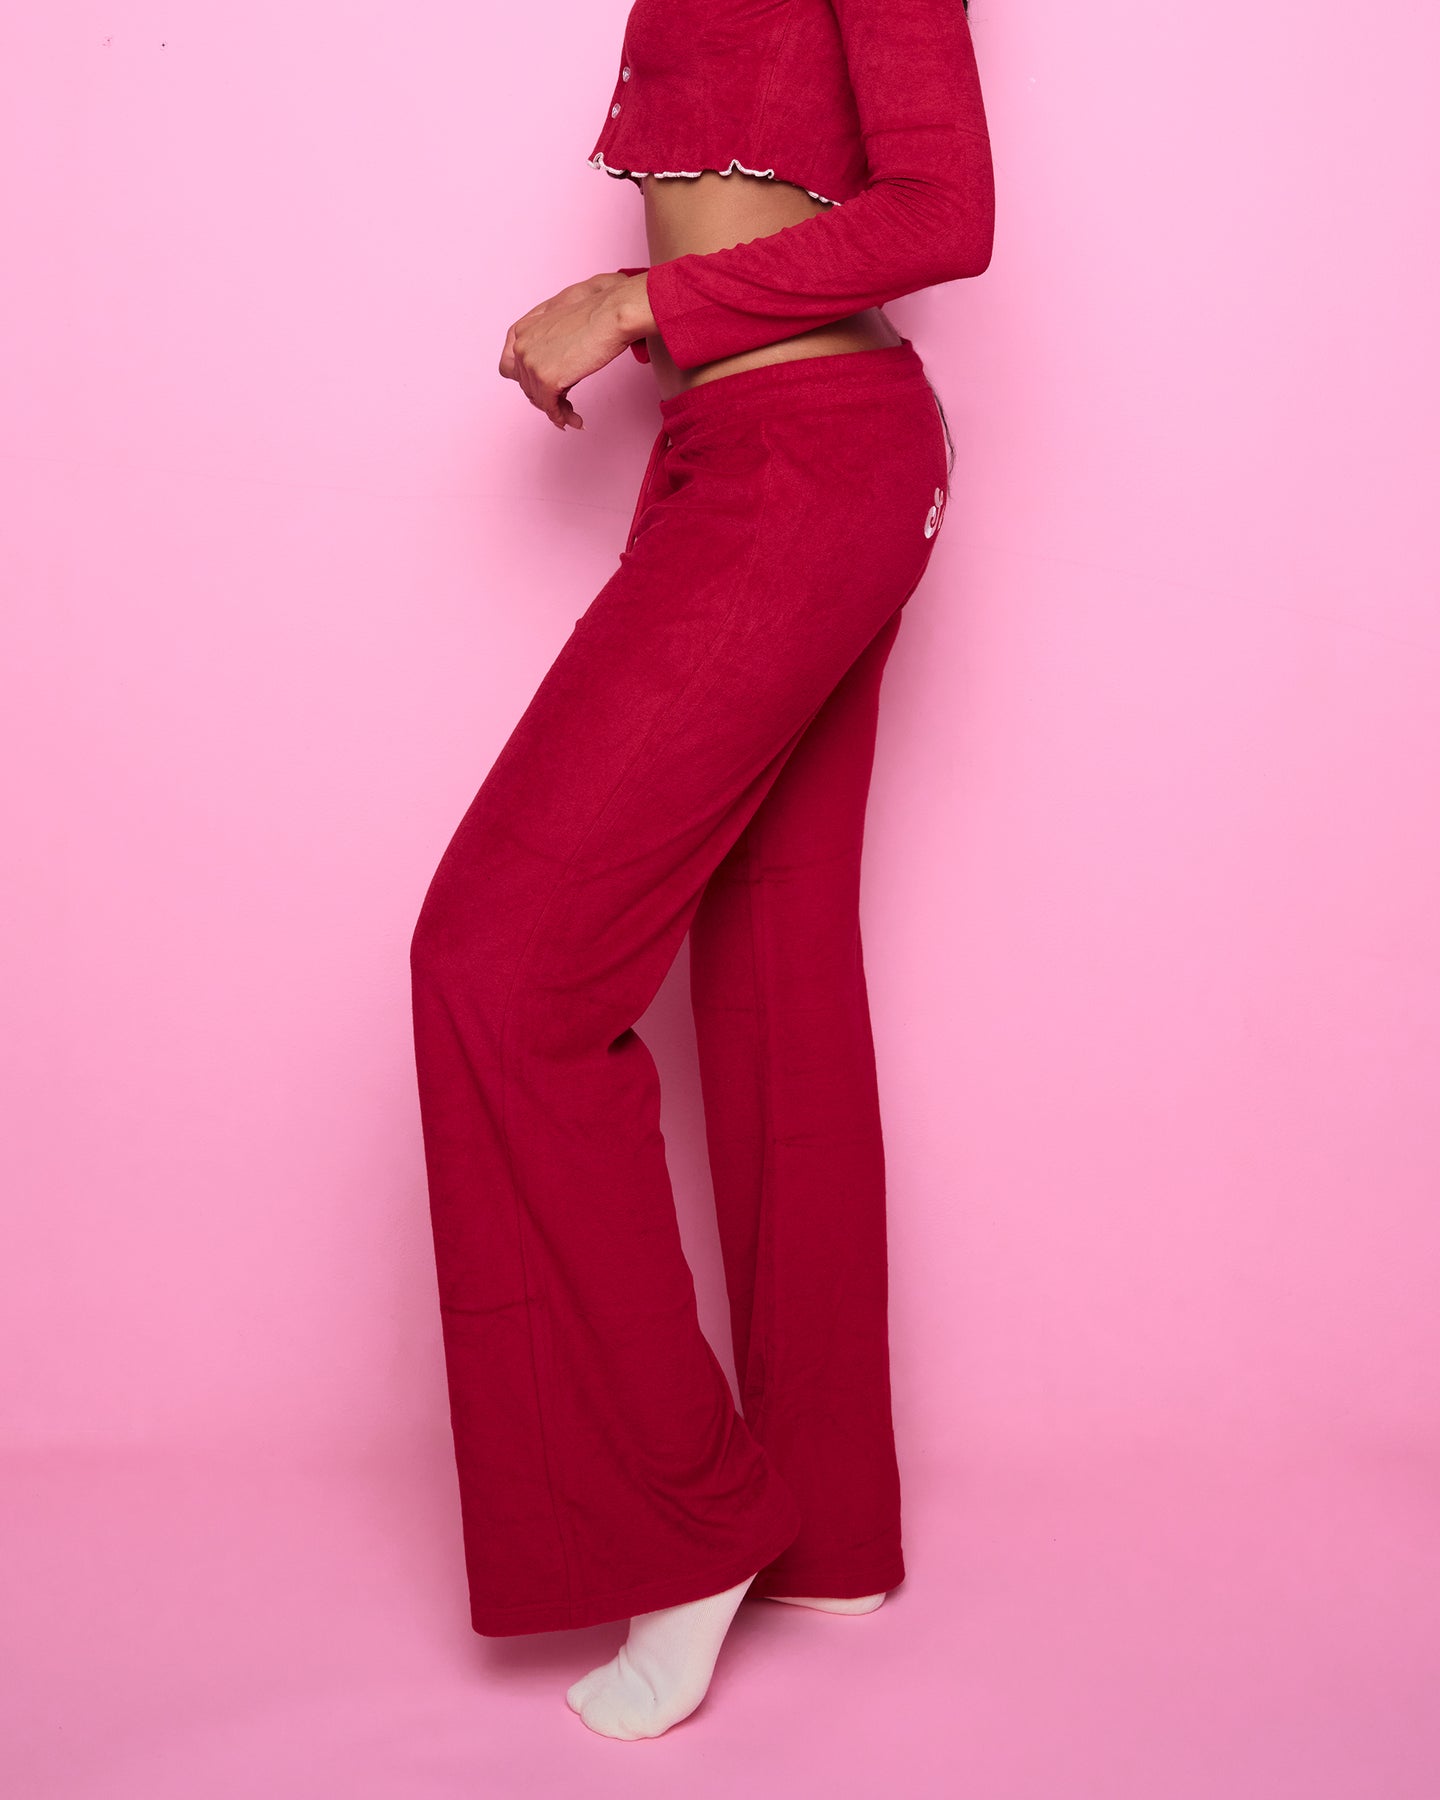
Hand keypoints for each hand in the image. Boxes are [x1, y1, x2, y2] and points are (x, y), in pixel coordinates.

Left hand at [499, 271, 654, 430]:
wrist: (610, 314)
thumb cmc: (594, 314)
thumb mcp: (559, 324)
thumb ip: (545, 342)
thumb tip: (549, 365)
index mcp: (521, 330)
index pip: (510, 366)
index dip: (527, 381)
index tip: (543, 391)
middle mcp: (520, 346)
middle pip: (526, 386)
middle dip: (546, 398)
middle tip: (565, 406)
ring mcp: (531, 363)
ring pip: (538, 399)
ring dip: (557, 410)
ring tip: (574, 416)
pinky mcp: (547, 379)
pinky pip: (550, 407)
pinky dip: (562, 416)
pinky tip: (576, 420)